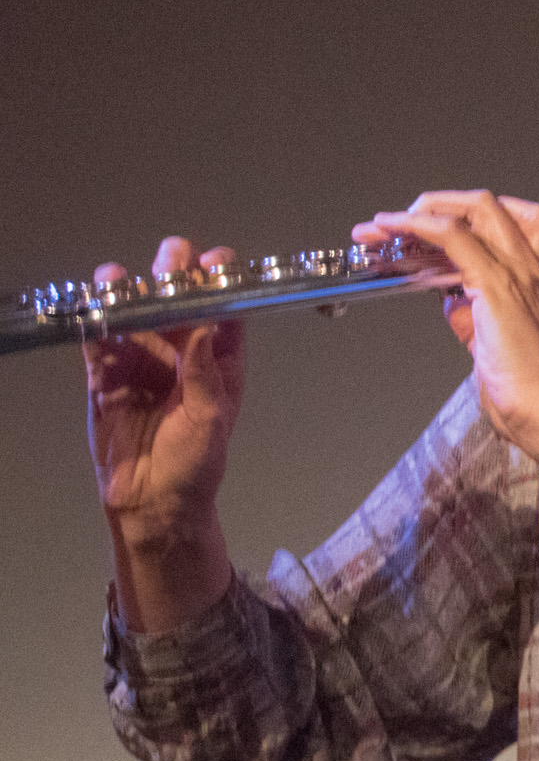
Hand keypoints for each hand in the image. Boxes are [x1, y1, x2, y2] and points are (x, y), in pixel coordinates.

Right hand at [85, 237, 246, 540]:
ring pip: (136, 314)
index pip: (223, 309)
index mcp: (218, 359)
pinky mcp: (106, 377)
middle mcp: (181, 352)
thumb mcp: (210, 418)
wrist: (151, 502)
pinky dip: (96, 320)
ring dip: (130, 291)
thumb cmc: (195, 462)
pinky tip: (93, 300)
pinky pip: (100, 342)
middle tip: (169, 258)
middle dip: (175, 275)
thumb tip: (206, 326)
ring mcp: (142, 361)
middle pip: (178, 302)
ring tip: (119, 276)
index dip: (219, 282)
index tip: (212, 261)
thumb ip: (203, 373)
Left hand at [352, 191, 538, 475]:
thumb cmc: (526, 386)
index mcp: (531, 277)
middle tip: (397, 223)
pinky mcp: (495, 284)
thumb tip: (448, 299)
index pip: (508, 221)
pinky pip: (452, 236)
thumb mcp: (488, 339)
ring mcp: (515, 271)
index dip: (465, 216)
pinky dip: (415, 227)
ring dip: (416, 213)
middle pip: (486, 204)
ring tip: (380, 226)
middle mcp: (527, 266)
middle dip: (435, 204)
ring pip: (469, 210)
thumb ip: (469, 313)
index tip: (427, 233)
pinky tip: (390, 230)